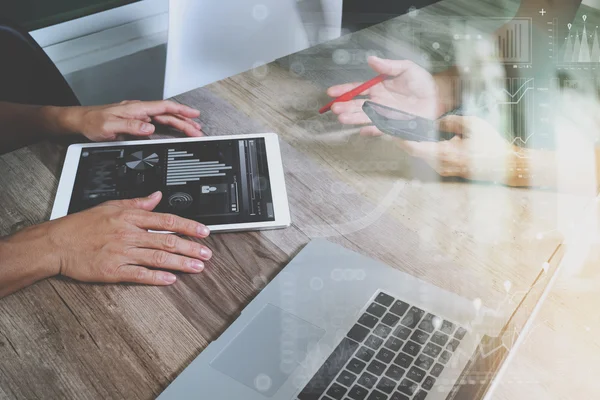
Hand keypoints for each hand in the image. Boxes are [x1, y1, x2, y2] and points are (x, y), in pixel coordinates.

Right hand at [45, 192, 211, 284]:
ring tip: (197, 267)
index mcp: (130, 218)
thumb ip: (137, 203)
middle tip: (207, 254)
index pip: (166, 220)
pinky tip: (171, 279)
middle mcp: (128, 235)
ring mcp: (122, 254)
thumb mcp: (111, 206)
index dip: (188, 226)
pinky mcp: (113, 271)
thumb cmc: (81, 225)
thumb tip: (157, 197)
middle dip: (191, 248)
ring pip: (158, 258)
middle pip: (167, 240)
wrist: (57, 243)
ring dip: (181, 263)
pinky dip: (157, 277)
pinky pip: (140, 275)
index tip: (203, 232)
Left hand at [61, 100, 202, 140]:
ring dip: (179, 124)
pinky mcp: (136, 122)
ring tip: (192, 131)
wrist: (79, 121)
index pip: (164, 107)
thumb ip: (130, 126)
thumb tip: (150, 127)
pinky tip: (175, 131)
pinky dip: (169, 127)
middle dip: (185, 121)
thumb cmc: (92, 121)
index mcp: (136, 109)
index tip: (195, 115)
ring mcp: (138, 116)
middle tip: (198, 130)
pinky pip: (157, 123)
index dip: (181, 110)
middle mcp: (139, 111)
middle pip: (168, 114)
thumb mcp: (109, 125)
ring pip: (164, 119)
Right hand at [327, 56, 443, 135]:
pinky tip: (363, 131)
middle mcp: (378, 102)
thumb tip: (371, 59)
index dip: (344, 90)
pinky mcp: (393, 125)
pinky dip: (371, 130)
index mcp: (378, 88)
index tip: (332, 92)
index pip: (357, 89)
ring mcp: (384, 114)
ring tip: (342, 118)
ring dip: (353, 118)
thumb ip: (388, 66)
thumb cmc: (422, 83)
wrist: (438, 97)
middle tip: (335, 108)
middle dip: (345, 107)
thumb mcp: (406, 68)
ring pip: (365, 117)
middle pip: (357, 105)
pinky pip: (380, 128)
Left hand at [394, 116, 518, 183]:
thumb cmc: (491, 145)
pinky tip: (423, 137)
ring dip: (415, 142)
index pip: (414, 147)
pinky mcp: (447, 170)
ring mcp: (443, 169)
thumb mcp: (473, 125)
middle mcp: (440, 164)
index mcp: (445, 153)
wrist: (505, 165)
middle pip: (415, 151)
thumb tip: (436, 122)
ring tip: (407, 127)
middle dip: (405, 138)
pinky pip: (431, 157)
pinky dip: (425, 147)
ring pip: (422, 154)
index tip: (389, 130)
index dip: (400, 139)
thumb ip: (451, 121)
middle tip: (395, 124)